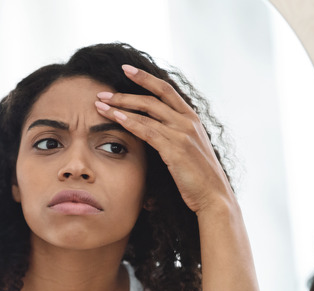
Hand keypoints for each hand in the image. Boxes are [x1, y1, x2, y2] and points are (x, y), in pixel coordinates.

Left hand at [94, 64, 235, 214]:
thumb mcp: (189, 149)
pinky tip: (115, 118)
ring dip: (120, 107)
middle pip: (152, 98)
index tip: (126, 70)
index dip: (145, 78)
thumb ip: (175, 136)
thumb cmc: (199, 178)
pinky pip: (148, 131)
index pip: (166, 90)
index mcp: (192, 119)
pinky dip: (130, 123)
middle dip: (125, 92)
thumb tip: (155, 130)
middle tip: (102, 91)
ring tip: (100, 105)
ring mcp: (183, 134)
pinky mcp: (176, 150)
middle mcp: (188, 122)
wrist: (214, 197)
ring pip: (147, 113)